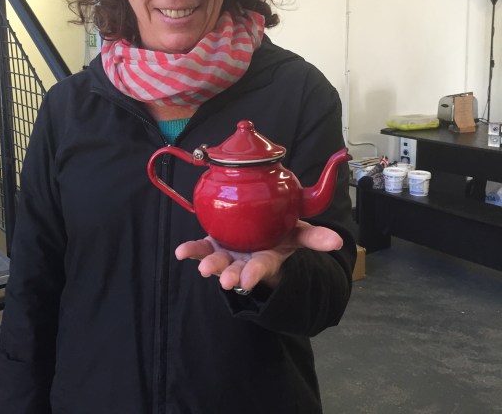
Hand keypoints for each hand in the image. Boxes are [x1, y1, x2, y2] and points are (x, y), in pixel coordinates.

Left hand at [175, 221, 342, 293]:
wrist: (263, 235)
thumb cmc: (281, 235)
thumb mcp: (298, 235)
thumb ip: (314, 238)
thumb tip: (336, 241)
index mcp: (266, 257)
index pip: (261, 267)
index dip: (255, 274)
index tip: (248, 281)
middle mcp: (245, 259)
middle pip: (237, 270)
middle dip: (230, 276)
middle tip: (223, 281)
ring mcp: (228, 254)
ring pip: (218, 262)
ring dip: (210, 265)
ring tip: (204, 269)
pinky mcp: (214, 245)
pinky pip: (200, 248)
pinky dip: (190, 251)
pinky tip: (180, 252)